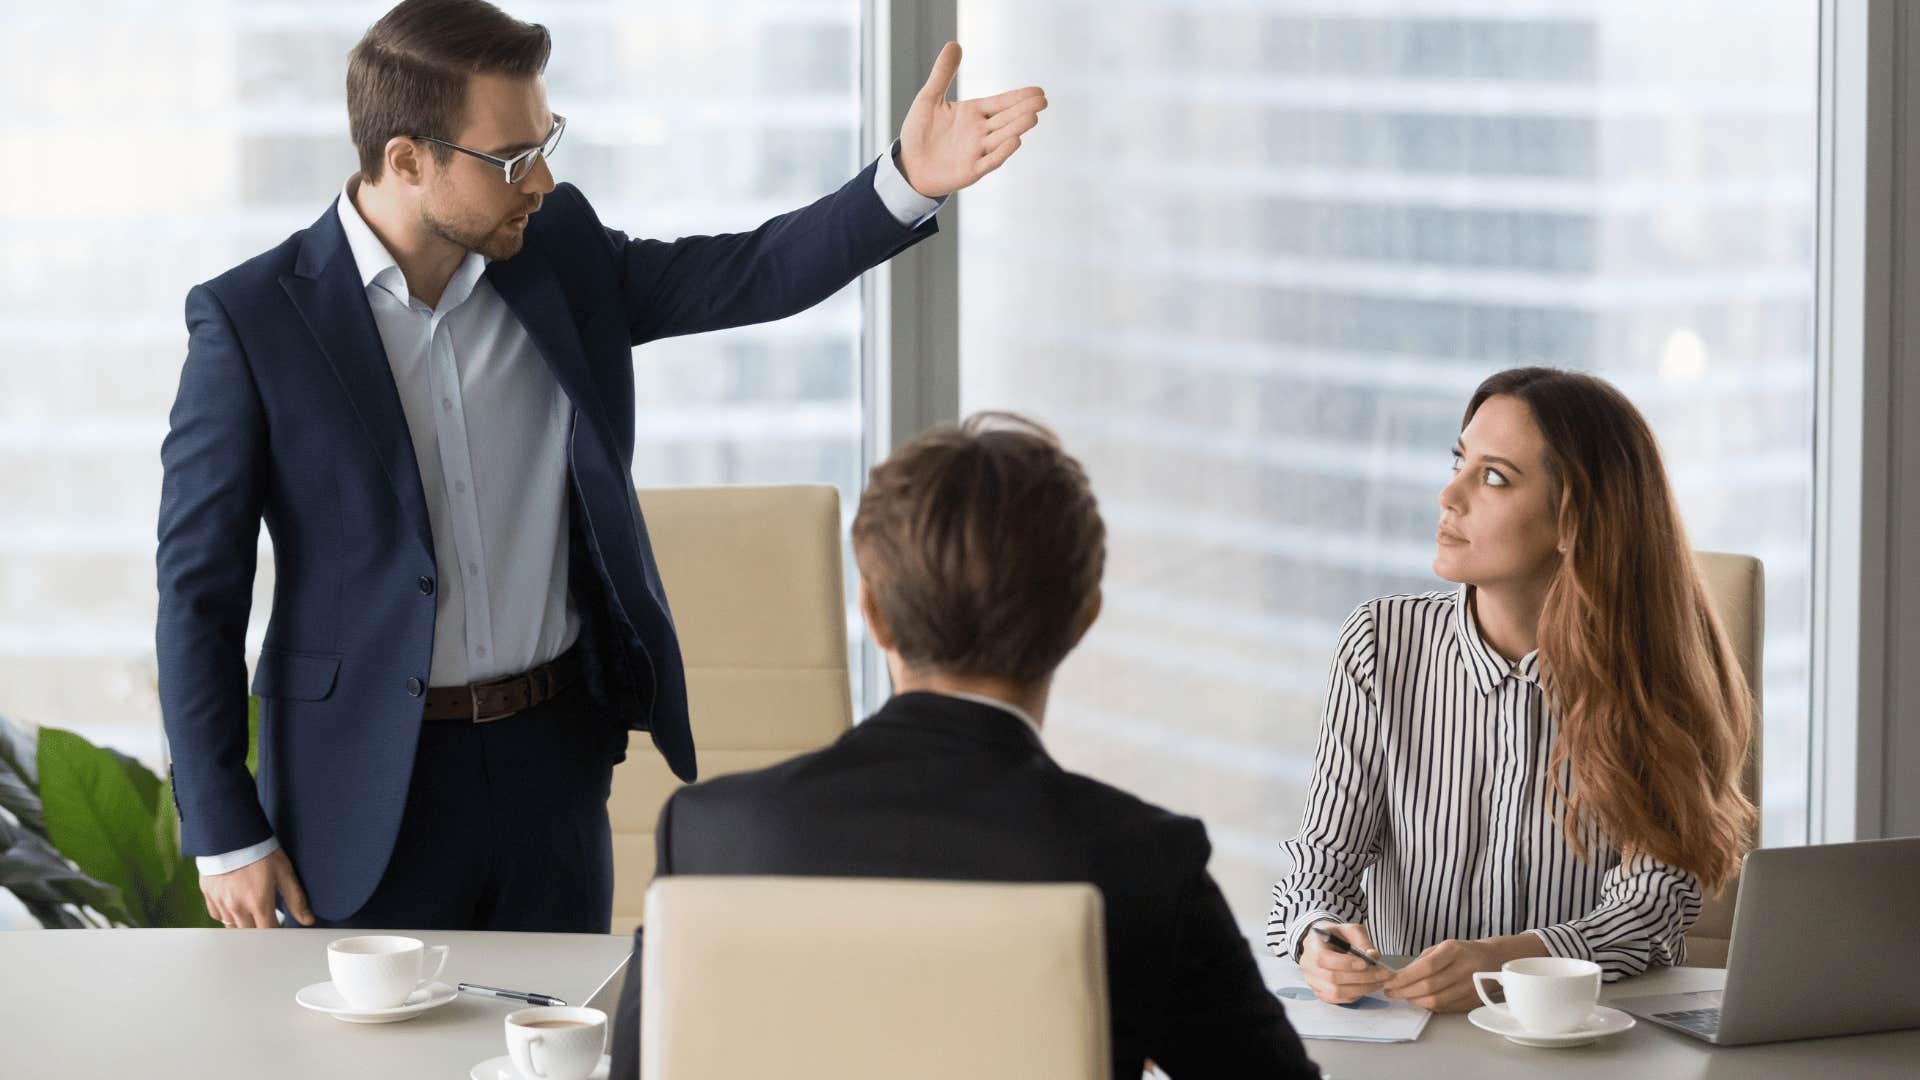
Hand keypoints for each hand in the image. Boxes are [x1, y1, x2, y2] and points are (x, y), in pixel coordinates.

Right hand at [201, 848, 314, 927]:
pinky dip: (227, 914)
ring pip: (232, 927)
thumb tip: (308, 920)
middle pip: (249, 933)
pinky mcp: (208, 895)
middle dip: (260, 929)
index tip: (280, 929)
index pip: (267, 933)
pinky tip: (235, 903)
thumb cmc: (260, 851)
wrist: (231, 834)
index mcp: (258, 903)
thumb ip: (296, 899)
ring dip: (243, 923)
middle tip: (267, 918)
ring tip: (252, 910)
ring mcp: (220, 902)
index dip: (276, 933)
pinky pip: (217, 915)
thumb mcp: (284, 872)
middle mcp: (237, 907)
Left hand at [897, 42, 1046, 197]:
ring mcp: (977, 151)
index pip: (1002, 103)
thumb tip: (954, 44)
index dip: (1019, 97)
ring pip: (1002, 138)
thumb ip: (942, 73)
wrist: (907, 165)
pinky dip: (1002, 152)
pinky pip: (990, 161)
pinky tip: (1015, 141)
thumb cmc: (919, 132)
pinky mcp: (971, 170)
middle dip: (1024, 110)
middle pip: (1007, 119)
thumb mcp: (929, 98)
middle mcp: (980, 132)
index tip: (1038, 91)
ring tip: (1032, 117)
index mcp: (973, 113)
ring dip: (1017, 128)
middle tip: (1042, 101)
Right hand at [1298, 922, 1389, 1004]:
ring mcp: (1312, 981)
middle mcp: (1307, 965)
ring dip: (1361, 989)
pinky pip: (1337, 1000)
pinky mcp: (1319, 992)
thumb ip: (1362, 941)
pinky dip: (1354, 996)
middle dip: (1361, 978)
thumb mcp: (1350, 930)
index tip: (1366, 963)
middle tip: (1383, 975)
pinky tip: (1366, 987)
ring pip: (1335, 992)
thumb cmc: (1337, 935)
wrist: (1323, 944)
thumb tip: (1374, 956)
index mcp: (1312, 945)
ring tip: (1378, 983)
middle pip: (1332, 978)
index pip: (1324, 958)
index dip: (1345, 963)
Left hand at [1383, 938, 1507, 1012]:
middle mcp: (1464, 969)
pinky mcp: (1473, 1001)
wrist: (1492, 960)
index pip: (1425, 967)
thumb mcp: (1442, 947)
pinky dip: (1429, 1006)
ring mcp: (1471, 987)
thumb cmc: (1462, 952)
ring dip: (1415, 1000)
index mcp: (1454, 951)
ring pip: (1437, 1000)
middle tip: (1390, 992)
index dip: (1405, 977)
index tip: (1388, 981)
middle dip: (1405, 991)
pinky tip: (1420, 1001)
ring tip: (1403, 996)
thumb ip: (1422, 961)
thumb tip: (1398, 977)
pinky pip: (1446, 1008)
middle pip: (1429, 986)